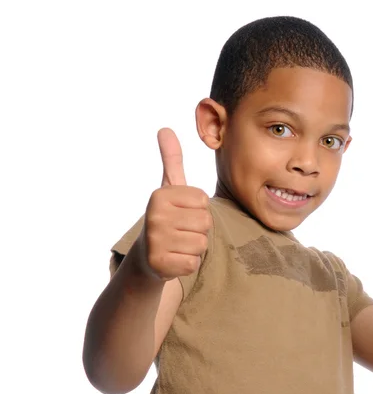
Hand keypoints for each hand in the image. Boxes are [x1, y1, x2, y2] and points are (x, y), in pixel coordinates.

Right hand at [137, 128, 211, 280]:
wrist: (146, 256)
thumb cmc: (166, 217)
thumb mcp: (169, 188)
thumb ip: (172, 160)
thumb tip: (165, 128)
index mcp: (160, 195)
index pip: (204, 202)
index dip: (198, 210)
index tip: (181, 213)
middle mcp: (155, 216)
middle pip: (205, 222)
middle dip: (198, 229)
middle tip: (179, 232)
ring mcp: (155, 242)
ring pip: (201, 244)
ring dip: (193, 248)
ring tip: (177, 245)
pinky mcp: (159, 265)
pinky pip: (193, 263)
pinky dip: (187, 264)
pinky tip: (174, 259)